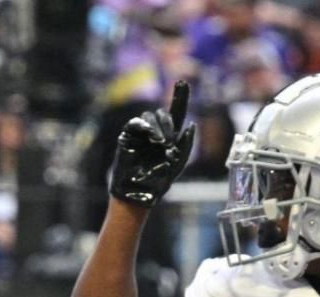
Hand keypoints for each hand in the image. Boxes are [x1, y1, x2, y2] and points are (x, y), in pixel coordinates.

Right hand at [110, 80, 195, 206]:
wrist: (139, 192)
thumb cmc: (158, 181)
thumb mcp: (177, 164)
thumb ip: (185, 145)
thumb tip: (191, 124)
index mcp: (169, 136)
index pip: (176, 113)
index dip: (180, 97)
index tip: (183, 82)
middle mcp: (155, 131)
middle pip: (163, 114)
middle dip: (167, 124)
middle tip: (167, 143)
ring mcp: (141, 133)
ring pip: (149, 116)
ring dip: (157, 127)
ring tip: (159, 143)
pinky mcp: (128, 136)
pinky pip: (135, 123)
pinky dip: (143, 125)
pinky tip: (149, 134)